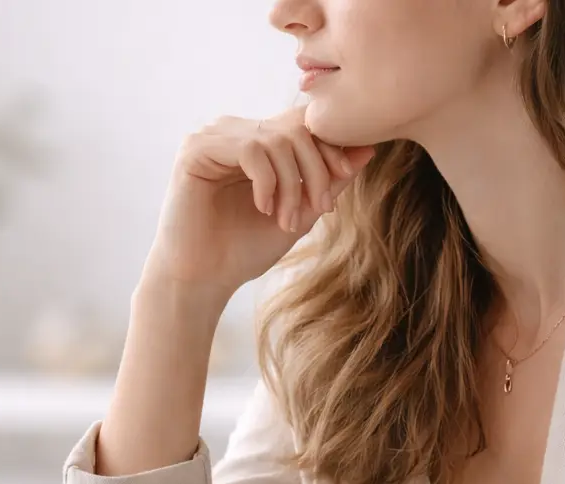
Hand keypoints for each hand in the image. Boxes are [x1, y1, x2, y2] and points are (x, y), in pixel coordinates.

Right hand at [143, 105, 376, 298]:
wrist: (203, 279)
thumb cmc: (245, 250)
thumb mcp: (301, 213)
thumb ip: (330, 181)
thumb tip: (369, 148)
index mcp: (258, 141)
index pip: (304, 122)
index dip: (331, 145)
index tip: (345, 178)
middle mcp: (235, 131)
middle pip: (295, 126)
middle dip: (317, 168)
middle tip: (320, 208)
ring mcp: (213, 137)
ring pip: (275, 138)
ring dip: (292, 183)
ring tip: (287, 220)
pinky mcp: (195, 149)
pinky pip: (249, 149)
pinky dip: (266, 181)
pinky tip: (263, 208)